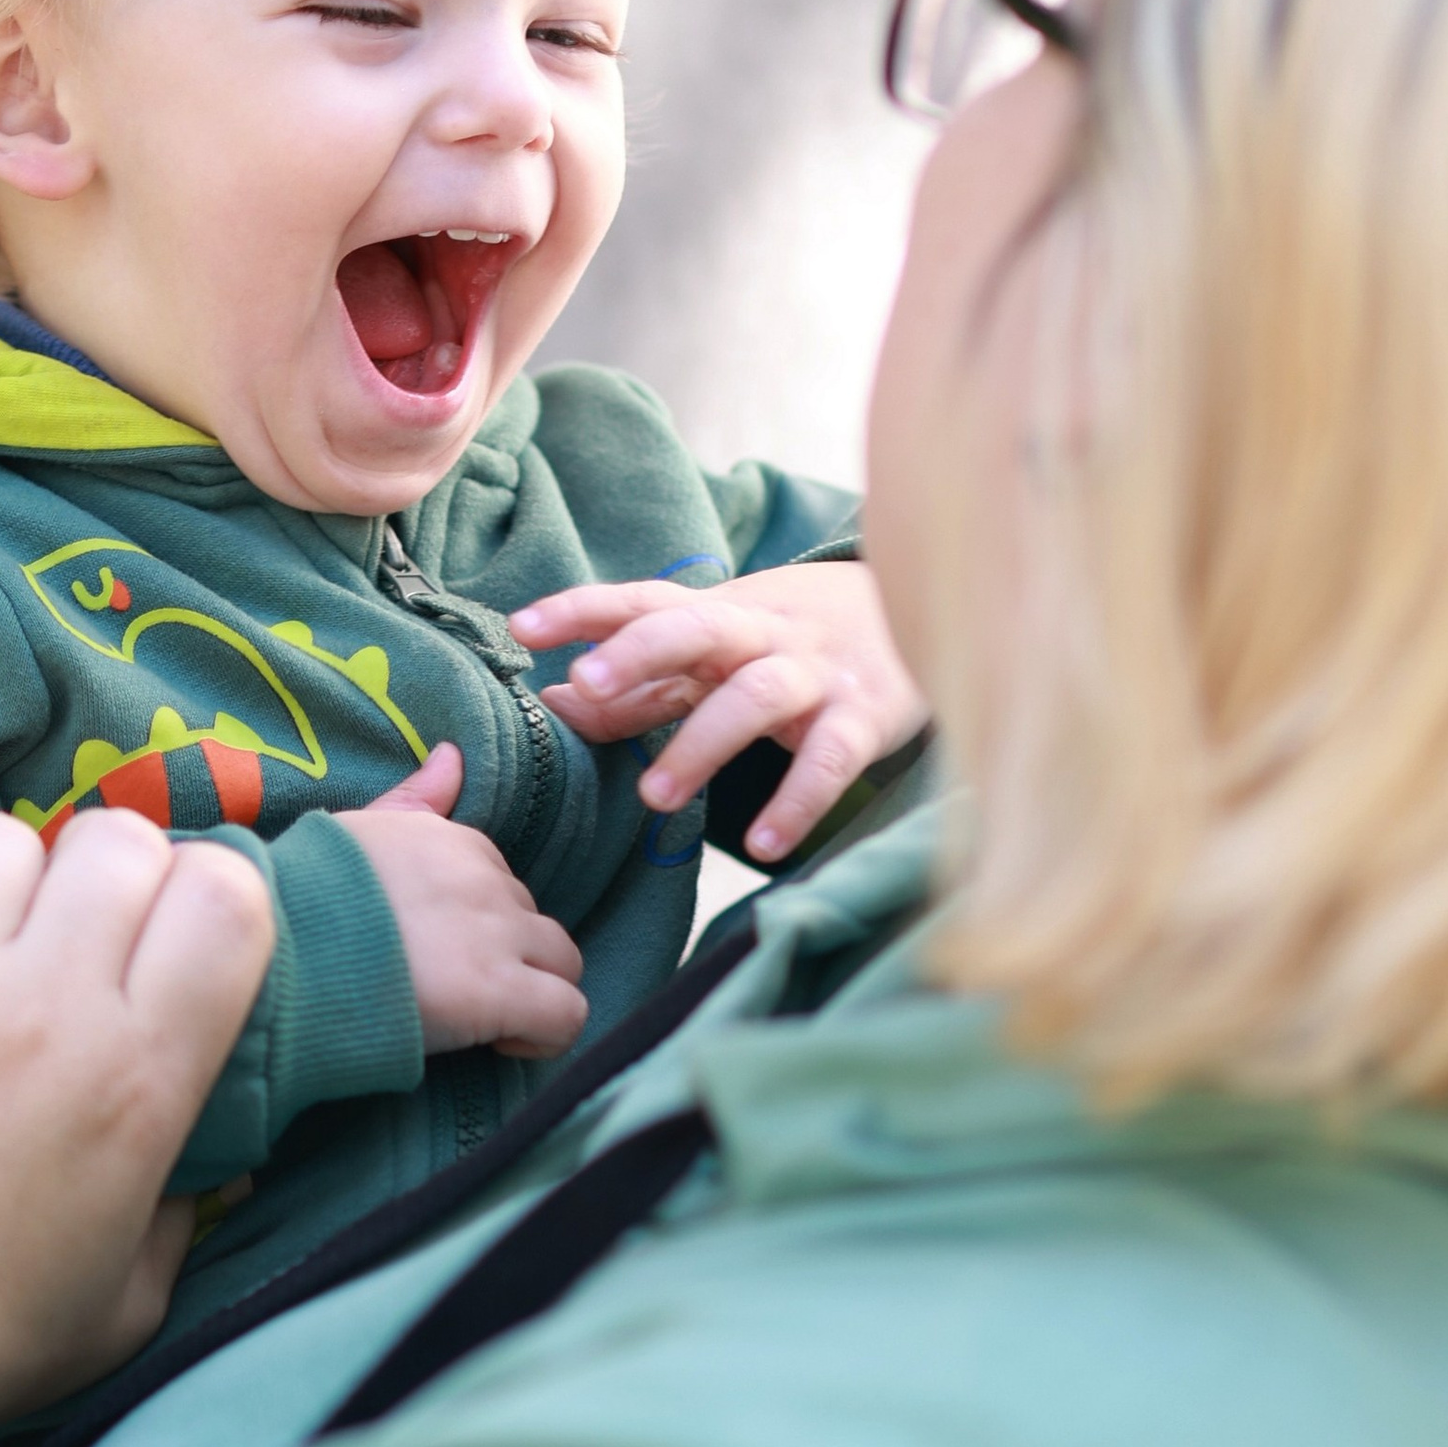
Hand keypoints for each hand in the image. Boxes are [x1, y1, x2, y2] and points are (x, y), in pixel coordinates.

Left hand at [0, 811, 272, 1423]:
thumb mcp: (129, 1302)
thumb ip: (180, 1213)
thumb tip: (204, 1159)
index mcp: (139, 1077)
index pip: (226, 900)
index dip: (208, 897)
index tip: (170, 938)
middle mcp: (46, 1002)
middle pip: (117, 844)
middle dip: (106, 876)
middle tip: (66, 936)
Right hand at [333, 742, 587, 1058]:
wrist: (276, 948)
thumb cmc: (302, 895)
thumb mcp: (360, 829)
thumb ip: (416, 798)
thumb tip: (452, 756)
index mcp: (453, 840)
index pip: (498, 881)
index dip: (474, 924)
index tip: (435, 952)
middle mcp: (486, 880)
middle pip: (530, 922)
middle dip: (504, 956)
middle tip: (450, 988)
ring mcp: (497, 934)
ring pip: (564, 962)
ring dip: (535, 990)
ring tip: (485, 1018)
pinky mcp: (501, 990)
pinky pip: (567, 1012)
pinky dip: (545, 1034)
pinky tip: (502, 1040)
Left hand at [511, 559, 926, 862]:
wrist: (925, 612)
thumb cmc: (794, 646)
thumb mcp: (718, 658)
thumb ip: (641, 687)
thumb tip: (554, 702)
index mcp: (720, 614)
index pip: (643, 601)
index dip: (583, 610)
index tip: (522, 627)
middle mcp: (765, 633)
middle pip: (697, 628)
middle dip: (639, 651)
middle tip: (586, 685)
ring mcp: (817, 674)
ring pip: (755, 697)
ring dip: (701, 744)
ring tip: (654, 797)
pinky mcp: (865, 718)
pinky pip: (829, 760)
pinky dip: (797, 802)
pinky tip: (765, 845)